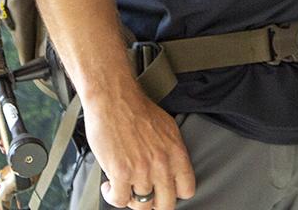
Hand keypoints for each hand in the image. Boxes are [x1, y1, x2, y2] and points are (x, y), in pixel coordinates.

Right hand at [86, 81, 195, 209]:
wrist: (114, 98)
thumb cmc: (136, 108)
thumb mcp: (167, 127)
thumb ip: (171, 151)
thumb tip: (171, 168)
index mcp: (176, 152)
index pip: (187, 190)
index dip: (175, 194)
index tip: (165, 192)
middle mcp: (162, 164)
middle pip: (165, 205)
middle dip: (154, 204)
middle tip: (144, 198)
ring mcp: (141, 171)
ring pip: (141, 205)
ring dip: (131, 200)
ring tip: (125, 189)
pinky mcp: (120, 173)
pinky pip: (120, 200)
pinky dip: (113, 196)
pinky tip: (110, 187)